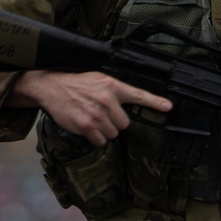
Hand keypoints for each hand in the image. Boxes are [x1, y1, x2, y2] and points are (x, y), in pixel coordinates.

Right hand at [7, 70, 172, 146]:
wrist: (51, 86)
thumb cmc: (76, 84)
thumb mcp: (98, 79)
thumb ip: (114, 91)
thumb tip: (126, 103)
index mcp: (112, 86)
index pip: (138, 95)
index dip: (155, 102)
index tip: (168, 108)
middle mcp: (107, 99)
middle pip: (124, 124)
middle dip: (114, 123)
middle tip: (101, 114)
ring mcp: (97, 114)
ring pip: (113, 134)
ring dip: (104, 131)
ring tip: (91, 118)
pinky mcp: (86, 126)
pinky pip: (100, 141)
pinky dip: (95, 138)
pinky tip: (86, 126)